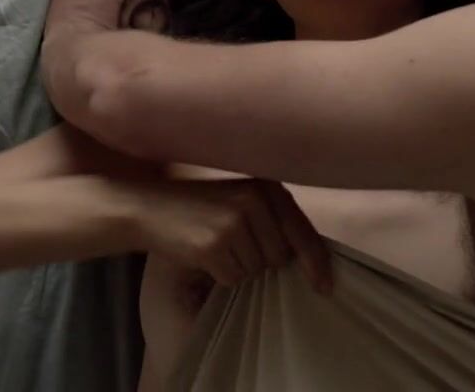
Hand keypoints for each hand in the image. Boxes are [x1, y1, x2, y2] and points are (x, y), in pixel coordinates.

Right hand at [124, 177, 332, 292]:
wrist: (150, 207)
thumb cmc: (203, 207)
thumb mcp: (244, 200)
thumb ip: (276, 221)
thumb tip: (311, 262)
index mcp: (270, 188)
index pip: (304, 232)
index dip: (317, 262)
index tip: (325, 287)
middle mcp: (256, 201)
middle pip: (280, 258)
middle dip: (260, 260)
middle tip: (231, 242)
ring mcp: (234, 222)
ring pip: (256, 270)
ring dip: (238, 267)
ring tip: (216, 244)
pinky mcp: (213, 245)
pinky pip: (233, 279)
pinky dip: (221, 275)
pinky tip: (204, 254)